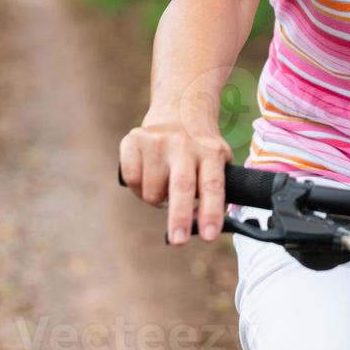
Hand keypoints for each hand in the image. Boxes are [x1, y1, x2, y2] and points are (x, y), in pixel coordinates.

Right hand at [119, 117, 231, 245]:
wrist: (180, 108)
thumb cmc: (200, 148)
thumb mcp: (218, 161)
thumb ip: (213, 192)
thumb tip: (200, 226)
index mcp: (211, 152)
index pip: (213, 185)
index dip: (210, 212)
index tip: (209, 236)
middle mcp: (184, 144)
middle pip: (181, 186)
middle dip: (179, 217)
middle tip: (178, 241)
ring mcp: (157, 140)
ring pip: (152, 190)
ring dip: (157, 201)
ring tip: (164, 187)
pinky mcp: (134, 139)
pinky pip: (131, 178)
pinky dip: (138, 187)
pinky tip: (148, 175)